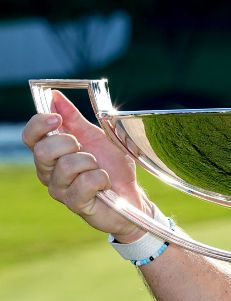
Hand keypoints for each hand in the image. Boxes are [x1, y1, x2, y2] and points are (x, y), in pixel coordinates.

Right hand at [22, 90, 150, 242]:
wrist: (131, 194)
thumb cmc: (112, 166)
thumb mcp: (96, 136)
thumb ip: (74, 119)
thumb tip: (54, 96)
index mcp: (52, 153)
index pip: (30, 137)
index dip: (39, 124)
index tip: (57, 118)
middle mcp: (49, 172)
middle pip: (42, 151)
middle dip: (69, 144)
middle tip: (86, 150)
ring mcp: (60, 189)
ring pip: (66, 166)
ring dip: (91, 163)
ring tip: (99, 169)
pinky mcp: (75, 204)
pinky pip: (84, 183)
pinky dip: (101, 179)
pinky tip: (104, 184)